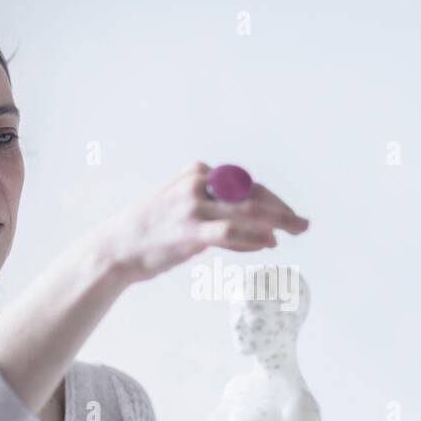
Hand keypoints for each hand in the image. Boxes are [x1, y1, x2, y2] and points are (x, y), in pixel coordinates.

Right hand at [99, 162, 308, 283]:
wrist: (117, 247)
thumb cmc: (153, 231)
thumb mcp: (183, 206)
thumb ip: (216, 210)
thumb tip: (259, 229)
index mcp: (197, 173)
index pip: (246, 184)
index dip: (273, 200)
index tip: (289, 215)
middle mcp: (197, 184)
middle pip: (252, 194)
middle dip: (282, 210)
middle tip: (303, 224)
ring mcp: (193, 206)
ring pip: (247, 211)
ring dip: (277, 222)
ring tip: (295, 232)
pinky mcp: (189, 230)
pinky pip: (230, 232)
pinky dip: (252, 239)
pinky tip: (267, 245)